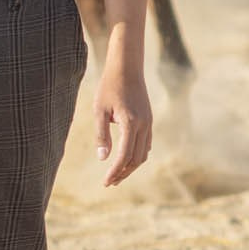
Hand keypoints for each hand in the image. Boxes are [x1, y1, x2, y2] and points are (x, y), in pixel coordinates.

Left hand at [94, 55, 152, 184]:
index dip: (115, 171)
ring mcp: (148, 123)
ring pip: (143, 153)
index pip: (124, 155)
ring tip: (116, 174)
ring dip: (131, 166)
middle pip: (136, 159)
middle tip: (109, 182)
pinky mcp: (149, 120)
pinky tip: (126, 159)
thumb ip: (101, 134)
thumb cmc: (109, 86)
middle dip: (123, 173)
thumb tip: (103, 158)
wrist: (127, 67)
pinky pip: (146, 144)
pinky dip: (137, 155)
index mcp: (130, 122)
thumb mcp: (99, 110)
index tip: (106, 182)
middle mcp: (143, 125)